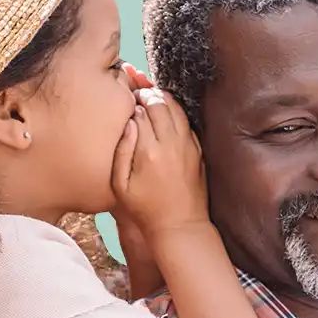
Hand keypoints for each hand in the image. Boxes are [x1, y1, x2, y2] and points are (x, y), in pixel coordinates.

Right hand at [109, 67, 208, 237]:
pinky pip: (186, 120)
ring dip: (161, 96)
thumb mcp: (120, 185)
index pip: (138, 111)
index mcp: (148, 152)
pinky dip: (175, 109)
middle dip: (145, 92)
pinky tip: (164, 111)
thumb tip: (128, 122)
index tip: (122, 98)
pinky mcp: (198, 149)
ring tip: (148, 95)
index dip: (129, 100)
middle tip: (134, 91)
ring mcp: (187, 145)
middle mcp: (171, 144)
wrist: (179, 226)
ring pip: (175, 107)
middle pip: (158, 102)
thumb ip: (121, 151)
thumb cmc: (144, 209)